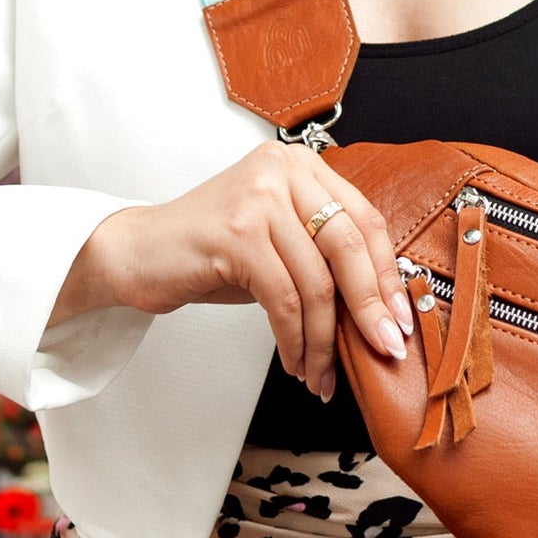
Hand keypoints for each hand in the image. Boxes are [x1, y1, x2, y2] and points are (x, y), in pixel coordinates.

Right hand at [51, 142, 412, 400]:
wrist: (137, 252)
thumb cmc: (212, 252)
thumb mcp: (279, 242)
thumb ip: (324, 258)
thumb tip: (382, 308)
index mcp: (301, 165)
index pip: (364, 219)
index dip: (387, 274)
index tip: (400, 318)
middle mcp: (282, 170)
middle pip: (349, 246)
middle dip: (370, 306)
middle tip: (384, 348)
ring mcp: (258, 198)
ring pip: (316, 281)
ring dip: (325, 339)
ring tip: (323, 373)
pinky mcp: (235, 233)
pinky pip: (283, 299)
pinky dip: (294, 339)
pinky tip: (295, 361)